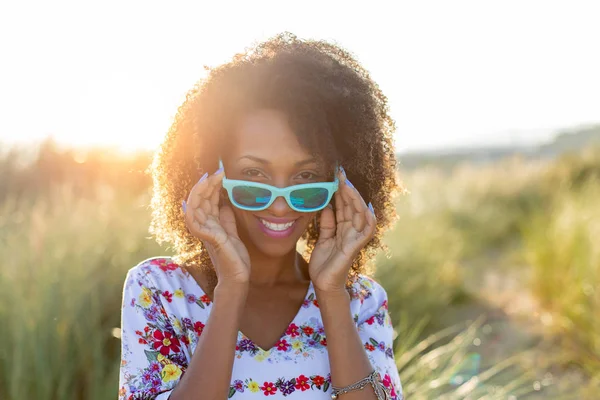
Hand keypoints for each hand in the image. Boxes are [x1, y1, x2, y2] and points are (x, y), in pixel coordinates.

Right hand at [183, 168, 250, 284]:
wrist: (238, 277)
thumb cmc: (234, 259)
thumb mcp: (232, 234)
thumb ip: (226, 220)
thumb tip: (225, 205)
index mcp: (210, 224)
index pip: (207, 201)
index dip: (211, 186)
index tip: (220, 173)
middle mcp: (205, 227)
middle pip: (199, 201)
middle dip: (206, 184)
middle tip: (217, 172)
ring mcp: (205, 233)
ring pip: (194, 208)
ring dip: (200, 192)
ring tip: (209, 179)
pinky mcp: (210, 240)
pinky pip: (195, 223)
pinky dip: (193, 211)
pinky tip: (198, 199)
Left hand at [308, 167, 376, 292]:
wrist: (323, 284)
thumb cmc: (324, 263)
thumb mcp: (323, 238)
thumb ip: (327, 223)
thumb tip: (327, 205)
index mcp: (343, 228)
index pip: (344, 206)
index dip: (341, 191)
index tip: (335, 176)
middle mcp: (352, 231)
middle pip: (353, 206)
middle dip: (348, 190)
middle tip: (341, 174)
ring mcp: (355, 238)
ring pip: (361, 214)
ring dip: (355, 199)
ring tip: (346, 185)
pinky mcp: (355, 247)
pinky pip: (367, 230)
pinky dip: (368, 218)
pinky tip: (364, 206)